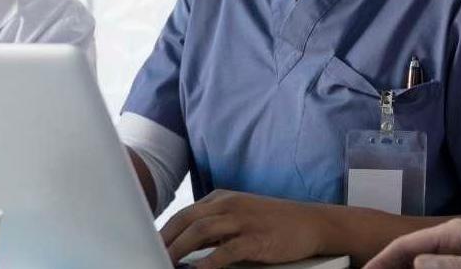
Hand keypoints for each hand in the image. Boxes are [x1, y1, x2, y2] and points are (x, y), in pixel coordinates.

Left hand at [161, 189, 329, 268]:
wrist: (312, 222)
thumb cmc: (272, 223)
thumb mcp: (240, 218)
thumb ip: (214, 229)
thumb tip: (183, 247)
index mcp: (222, 199)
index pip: (183, 214)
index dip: (164, 232)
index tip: (148, 246)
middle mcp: (229, 205)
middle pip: (186, 220)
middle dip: (165, 240)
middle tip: (150, 256)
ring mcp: (243, 220)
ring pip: (201, 231)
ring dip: (179, 249)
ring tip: (167, 263)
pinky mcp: (257, 238)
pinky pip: (227, 250)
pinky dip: (209, 262)